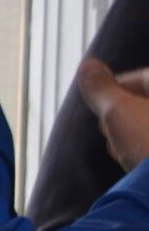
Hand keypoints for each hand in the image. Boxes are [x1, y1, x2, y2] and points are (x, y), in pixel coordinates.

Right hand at [76, 57, 148, 172]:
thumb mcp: (117, 111)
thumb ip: (100, 88)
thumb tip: (87, 66)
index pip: (143, 78)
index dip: (115, 90)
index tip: (100, 107)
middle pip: (148, 104)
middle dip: (126, 116)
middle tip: (111, 132)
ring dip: (136, 135)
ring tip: (122, 150)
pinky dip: (148, 151)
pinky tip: (136, 164)